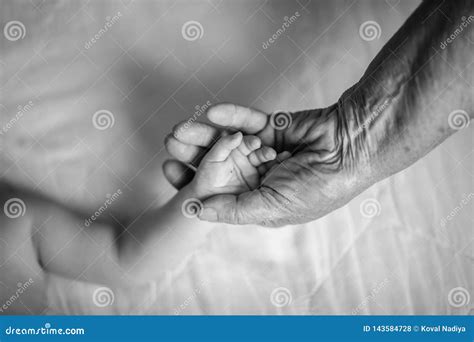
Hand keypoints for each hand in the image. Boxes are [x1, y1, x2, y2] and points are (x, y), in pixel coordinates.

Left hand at [164, 103, 363, 226]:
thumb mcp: (273, 207)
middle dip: (193, 153)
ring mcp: (264, 150)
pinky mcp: (271, 127)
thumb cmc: (319, 186)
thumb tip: (195, 211)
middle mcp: (258, 175)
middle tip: (169, 141)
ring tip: (180, 126)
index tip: (167, 170)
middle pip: (217, 163)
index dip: (191, 182)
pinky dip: (231, 117)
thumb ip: (234, 210)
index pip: (217, 191)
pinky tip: (212, 113)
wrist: (353, 148)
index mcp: (257, 199)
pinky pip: (246, 120)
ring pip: (227, 140)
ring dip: (204, 132)